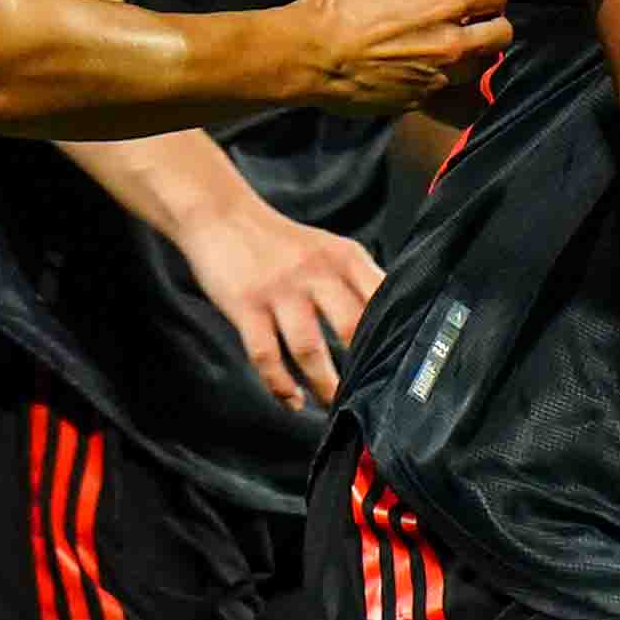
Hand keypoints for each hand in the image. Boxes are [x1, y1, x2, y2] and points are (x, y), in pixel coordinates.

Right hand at [179, 207, 384, 409]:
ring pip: (310, 350)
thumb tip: (387, 323)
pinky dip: (280, 385)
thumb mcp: (326, 248)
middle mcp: (316, 272)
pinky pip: (266, 356)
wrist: (220, 214)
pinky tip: (291, 399)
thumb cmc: (277, 240)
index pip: (382, 298)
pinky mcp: (246, 306)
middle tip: (367, 396)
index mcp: (344, 257)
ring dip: (323, 385)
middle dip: (362, 368)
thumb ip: (355, 279)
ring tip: (331, 405)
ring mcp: (280, 290)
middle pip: (352, 327)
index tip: (400, 363)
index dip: (395, 333)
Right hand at [285, 0, 511, 111]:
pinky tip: (419, 66)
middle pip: (501, 36)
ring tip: (447, 41)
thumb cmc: (332, 0)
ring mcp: (436, 75)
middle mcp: (450, 42)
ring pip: (478, 66)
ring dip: (470, 54)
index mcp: (445, 2)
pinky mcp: (417, 100)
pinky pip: (445, 91)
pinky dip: (439, 80)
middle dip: (489, 26)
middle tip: (469, 19)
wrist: (306, 56)